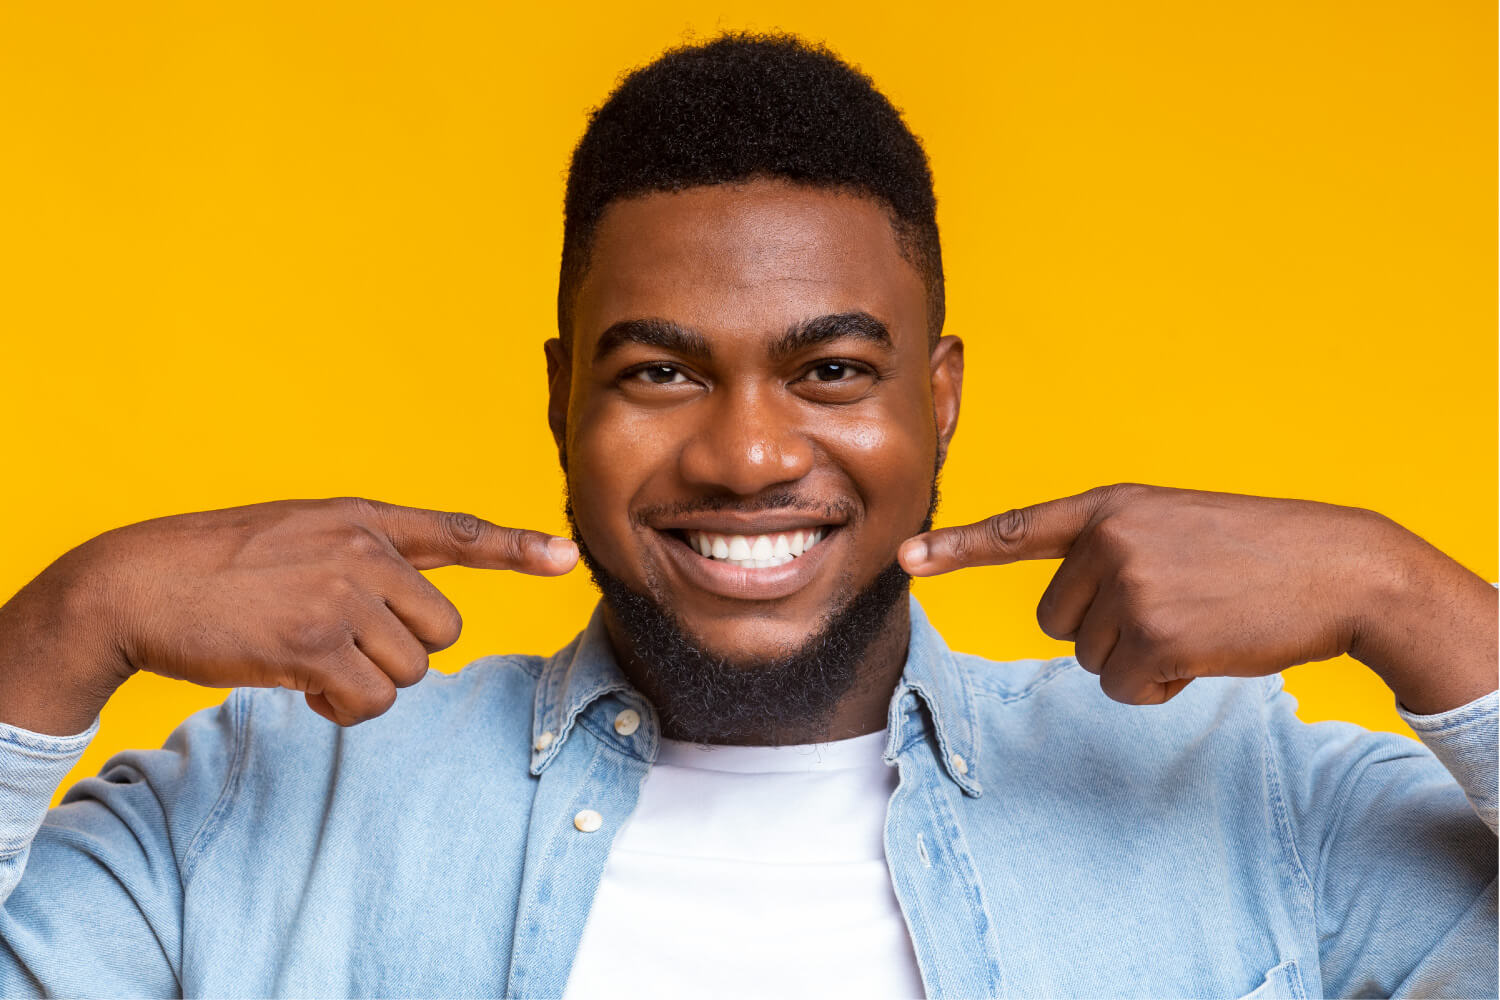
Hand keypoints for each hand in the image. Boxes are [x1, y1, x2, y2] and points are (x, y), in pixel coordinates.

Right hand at [0, 498, 576, 732]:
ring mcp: (341, 595)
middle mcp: (363, 550)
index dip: (516, 547)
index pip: (456, 532)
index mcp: (362, 519)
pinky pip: (370, 701)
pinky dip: (343, 709)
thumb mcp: (300, 535)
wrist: (136, 583)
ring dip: (366, 685)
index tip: (565, 556)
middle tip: (343, 649)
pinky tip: (302, 688)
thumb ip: (362, 559)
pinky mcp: (315, 643)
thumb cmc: (217, 567)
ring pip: (410, 672)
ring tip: (311, 664)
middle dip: (402, 655)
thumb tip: (414, 625)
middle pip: (443, 631)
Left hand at [898, 484, 1408, 705]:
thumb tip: (1066, 619)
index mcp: (1108, 507)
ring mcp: (1129, 586)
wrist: (1337, 568)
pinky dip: (1160, 687)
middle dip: (1105, 631)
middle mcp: (1107, 540)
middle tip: (1173, 608)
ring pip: (1089, 658)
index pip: (1016, 529)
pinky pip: (1123, 688)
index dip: (955, 547)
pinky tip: (1205, 653)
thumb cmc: (1256, 552)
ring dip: (1138, 659)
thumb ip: (1112, 551)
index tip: (905, 557)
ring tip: (1197, 624)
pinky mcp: (1155, 634)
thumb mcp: (1173, 526)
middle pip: (1055, 621)